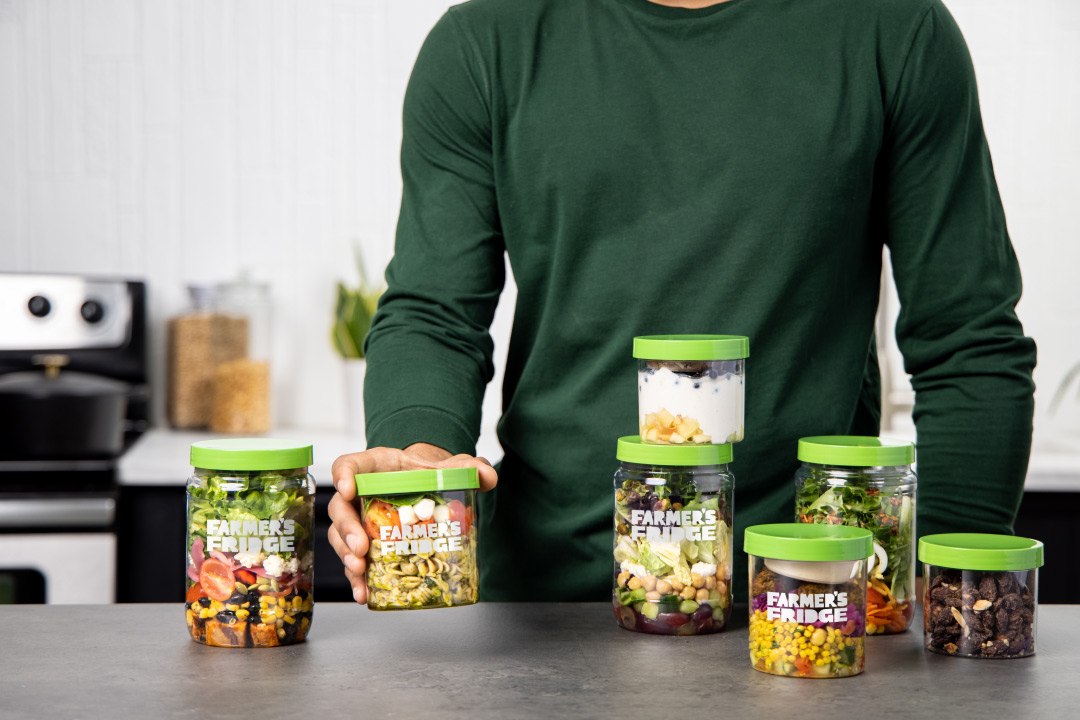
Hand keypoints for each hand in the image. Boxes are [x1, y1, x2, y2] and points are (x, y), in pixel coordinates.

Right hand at [327, 443, 497, 603]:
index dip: (343, 475)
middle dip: (347, 529)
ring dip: (347, 557)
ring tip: (361, 571)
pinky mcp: (366, 545)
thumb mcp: (450, 467)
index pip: (348, 465)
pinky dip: (357, 579)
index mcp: (374, 468)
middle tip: (361, 547)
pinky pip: (354, 561)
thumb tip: (487, 477)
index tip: (347, 488)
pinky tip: (364, 593)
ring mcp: (359, 521)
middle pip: (340, 508)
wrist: (426, 488)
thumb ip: (470, 467)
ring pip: (341, 538)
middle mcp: (359, 494)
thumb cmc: (428, 474)